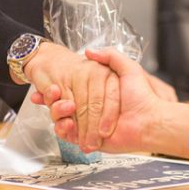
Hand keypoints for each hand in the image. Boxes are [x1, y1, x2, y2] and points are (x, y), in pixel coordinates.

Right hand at [37, 48, 188, 156]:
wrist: (149, 122)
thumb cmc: (141, 96)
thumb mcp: (128, 69)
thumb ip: (111, 57)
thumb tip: (89, 51)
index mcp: (98, 93)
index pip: (73, 88)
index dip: (58, 86)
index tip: (47, 82)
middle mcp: (93, 109)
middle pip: (65, 104)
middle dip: (51, 100)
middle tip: (39, 94)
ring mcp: (89, 124)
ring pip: (62, 118)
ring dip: (55, 112)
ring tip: (56, 106)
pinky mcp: (88, 139)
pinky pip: (68, 135)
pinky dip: (62, 128)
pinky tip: (65, 121)